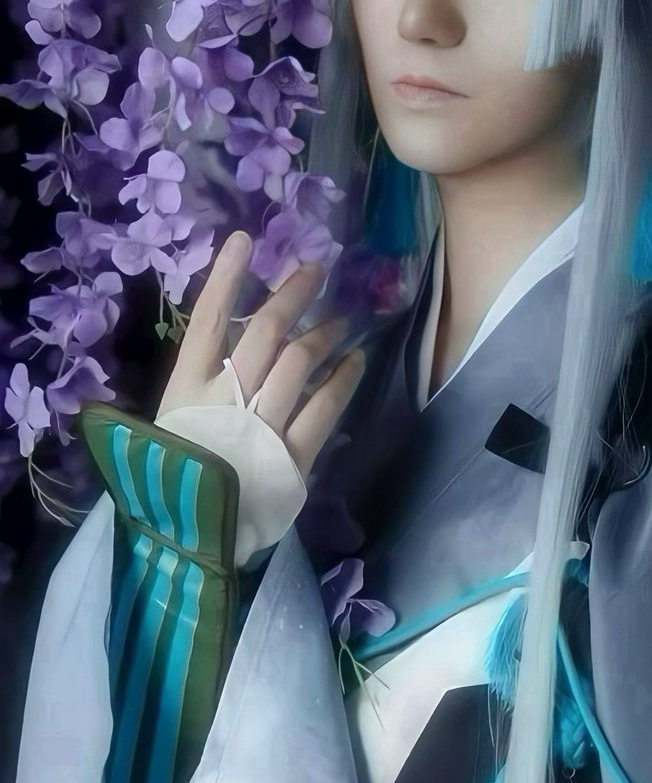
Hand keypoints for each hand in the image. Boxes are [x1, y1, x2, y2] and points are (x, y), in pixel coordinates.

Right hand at [158, 230, 364, 482]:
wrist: (183, 542)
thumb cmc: (169, 480)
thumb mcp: (166, 427)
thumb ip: (194, 389)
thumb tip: (216, 349)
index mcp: (187, 385)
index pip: (210, 317)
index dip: (228, 276)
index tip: (244, 239)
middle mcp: (228, 395)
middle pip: (268, 330)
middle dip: (294, 294)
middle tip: (316, 270)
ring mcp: (263, 423)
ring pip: (300, 361)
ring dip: (324, 333)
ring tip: (341, 317)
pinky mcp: (292, 456)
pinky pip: (325, 409)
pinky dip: (343, 381)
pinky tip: (354, 362)